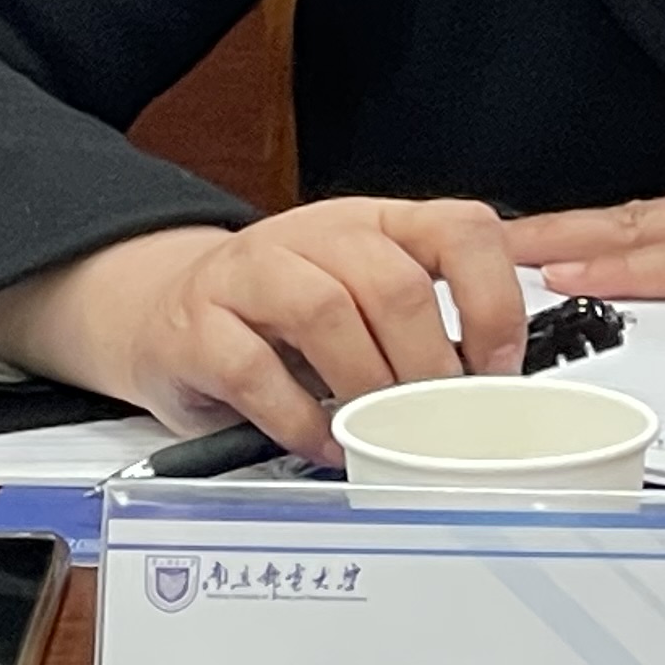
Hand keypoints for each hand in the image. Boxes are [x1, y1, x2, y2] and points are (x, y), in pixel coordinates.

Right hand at [0, 196, 526, 457]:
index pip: (460, 229)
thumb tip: (499, 384)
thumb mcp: (364, 298)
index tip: (500, 366)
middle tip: (439, 417)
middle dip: (428, 362)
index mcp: (377, 223)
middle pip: (392, 283)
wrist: (165, 311)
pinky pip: (253, 370)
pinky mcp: (195, 327)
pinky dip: (297, 418)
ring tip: (381, 431)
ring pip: (325, 312)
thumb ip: (427, 322)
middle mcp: (316, 234)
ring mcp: (249, 273)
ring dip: (366, 385)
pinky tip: (321, 442)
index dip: (493, 299)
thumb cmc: (283, 314)